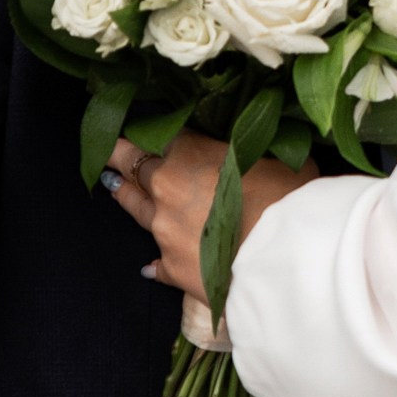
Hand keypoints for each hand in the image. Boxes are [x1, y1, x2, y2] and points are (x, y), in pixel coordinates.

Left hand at [105, 133, 315, 302]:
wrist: (283, 259)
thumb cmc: (288, 199)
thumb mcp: (276, 158)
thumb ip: (255, 153)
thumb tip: (259, 155)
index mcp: (188, 154)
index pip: (162, 134)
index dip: (156, 132)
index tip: (148, 129)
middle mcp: (165, 188)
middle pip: (133, 166)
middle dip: (120, 155)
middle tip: (109, 148)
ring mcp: (164, 230)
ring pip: (134, 208)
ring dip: (124, 195)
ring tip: (113, 187)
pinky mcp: (171, 267)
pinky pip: (156, 262)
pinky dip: (155, 261)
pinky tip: (149, 265)